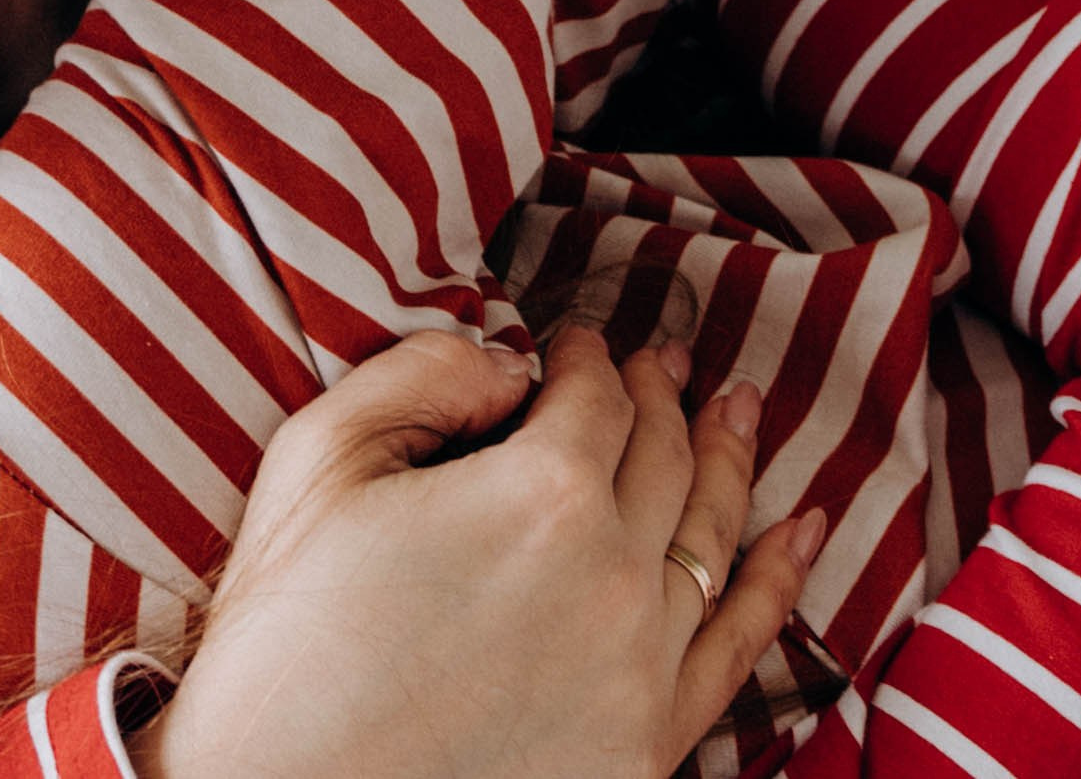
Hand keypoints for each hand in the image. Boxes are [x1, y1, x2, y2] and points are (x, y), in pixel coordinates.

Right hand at [129, 328, 824, 778]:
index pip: (595, 395)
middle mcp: (614, 574)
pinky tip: (797, 532)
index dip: (586, 354)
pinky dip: (777, 579)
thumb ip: (418, 375)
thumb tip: (503, 359)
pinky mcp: (647, 746)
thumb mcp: (318, 461)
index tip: (573, 342)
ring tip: (738, 409)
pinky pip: (738, 646)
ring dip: (728, 459)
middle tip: (662, 359)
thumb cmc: (283, 636)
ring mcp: (642, 667)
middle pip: (665, 453)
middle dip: (660, 393)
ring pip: (713, 535)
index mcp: (540, 493)